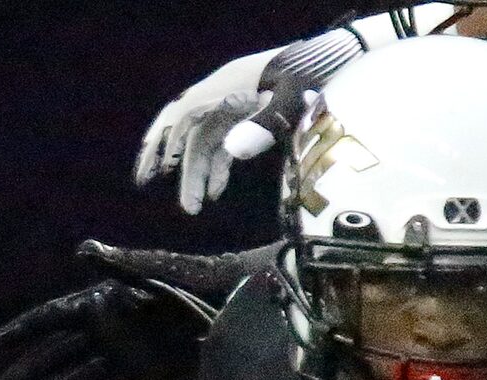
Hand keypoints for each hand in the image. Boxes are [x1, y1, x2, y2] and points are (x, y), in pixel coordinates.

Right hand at [0, 242, 217, 379]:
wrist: (239, 308)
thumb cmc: (199, 281)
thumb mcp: (158, 270)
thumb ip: (120, 264)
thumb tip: (83, 251)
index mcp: (103, 301)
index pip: (52, 319)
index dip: (20, 333)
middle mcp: (109, 331)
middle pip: (58, 354)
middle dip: (27, 373)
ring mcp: (127, 357)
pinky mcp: (149, 379)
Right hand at [137, 33, 355, 213]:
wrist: (334, 62)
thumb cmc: (312, 77)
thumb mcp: (292, 99)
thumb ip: (264, 124)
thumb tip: (232, 153)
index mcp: (225, 87)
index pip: (183, 115)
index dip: (164, 142)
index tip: (153, 170)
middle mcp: (223, 96)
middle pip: (188, 131)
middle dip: (171, 162)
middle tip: (152, 188)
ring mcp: (234, 108)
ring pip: (205, 143)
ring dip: (196, 174)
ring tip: (193, 209)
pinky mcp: (247, 119)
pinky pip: (223, 145)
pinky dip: (217, 168)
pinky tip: (215, 194)